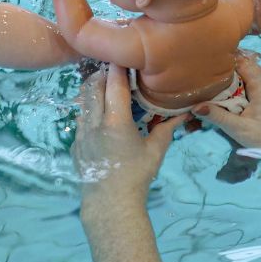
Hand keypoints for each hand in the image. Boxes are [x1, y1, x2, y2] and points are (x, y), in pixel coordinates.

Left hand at [74, 65, 184, 205]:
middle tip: (114, 68)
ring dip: (93, 91)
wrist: (110, 205)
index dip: (118, 67)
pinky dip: (89, 111)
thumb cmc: (136, 177)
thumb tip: (185, 113)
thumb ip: (166, 129)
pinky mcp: (76, 144)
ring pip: (84, 101)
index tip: (122, 56)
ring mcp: (82, 133)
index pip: (114, 84)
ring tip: (105, 87)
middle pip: (94, 86)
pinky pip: (80, 119)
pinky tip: (99, 115)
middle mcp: (95, 123)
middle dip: (102, 74)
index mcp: (116, 121)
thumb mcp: (155, 151)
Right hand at [194, 54, 260, 158]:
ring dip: (234, 80)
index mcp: (259, 82)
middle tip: (206, 75)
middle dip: (226, 71)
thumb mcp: (239, 128)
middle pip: (243, 68)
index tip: (206, 63)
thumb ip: (217, 116)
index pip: (239, 61)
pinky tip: (232, 98)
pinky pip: (254, 86)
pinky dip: (242, 88)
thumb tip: (195, 106)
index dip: (222, 61)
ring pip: (249, 78)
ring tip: (215, 85)